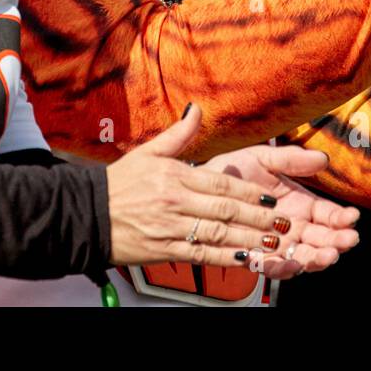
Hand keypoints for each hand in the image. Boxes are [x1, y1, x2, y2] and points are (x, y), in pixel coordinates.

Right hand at [105, 105, 335, 272]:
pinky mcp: (165, 250)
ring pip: (218, 234)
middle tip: (283, 223)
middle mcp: (175, 201)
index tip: (270, 199)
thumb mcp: (147, 153)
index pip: (220, 184)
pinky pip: (201, 254)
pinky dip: (225, 258)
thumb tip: (197, 110)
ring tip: (273, 242)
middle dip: (258, 218)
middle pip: (225, 211)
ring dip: (249, 239)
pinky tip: (245, 259)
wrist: (87, 215)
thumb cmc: (118, 184)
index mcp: (174, 175)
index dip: (249, 194)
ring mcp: (171, 228)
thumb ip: (178, 135)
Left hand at [200, 144, 359, 278]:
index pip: (329, 215)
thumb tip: (322, 158)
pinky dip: (283, 268)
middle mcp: (293, 228)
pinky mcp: (255, 257)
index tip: (351, 216)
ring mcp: (276, 245)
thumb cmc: (233, 171)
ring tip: (325, 255)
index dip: (342, 218)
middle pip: (321, 240)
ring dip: (316, 259)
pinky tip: (291, 263)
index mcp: (301, 205)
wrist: (200, 186)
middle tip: (346, 240)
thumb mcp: (263, 159)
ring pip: (302, 257)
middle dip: (336, 242)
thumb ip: (291, 160)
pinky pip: (272, 267)